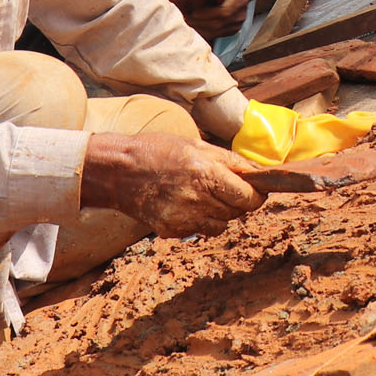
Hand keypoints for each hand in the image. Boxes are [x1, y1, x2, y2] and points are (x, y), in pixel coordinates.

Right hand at [81, 132, 263, 237]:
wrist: (117, 171)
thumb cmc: (156, 150)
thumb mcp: (195, 145)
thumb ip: (229, 160)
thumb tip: (258, 171)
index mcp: (206, 173)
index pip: (248, 197)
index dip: (257, 195)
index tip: (257, 191)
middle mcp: (197, 198)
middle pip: (237, 212)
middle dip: (238, 202)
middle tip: (226, 188)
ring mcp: (183, 218)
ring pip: (221, 225)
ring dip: (220, 213)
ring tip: (203, 195)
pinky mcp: (171, 230)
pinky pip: (199, 230)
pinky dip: (199, 220)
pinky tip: (185, 204)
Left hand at [165, 0, 252, 39]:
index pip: (223, 12)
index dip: (207, 15)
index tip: (193, 13)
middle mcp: (240, 14)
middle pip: (218, 24)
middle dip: (199, 23)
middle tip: (185, 19)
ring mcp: (238, 24)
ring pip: (216, 32)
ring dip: (200, 29)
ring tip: (188, 23)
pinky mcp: (234, 30)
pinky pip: (218, 34)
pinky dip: (205, 32)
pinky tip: (196, 27)